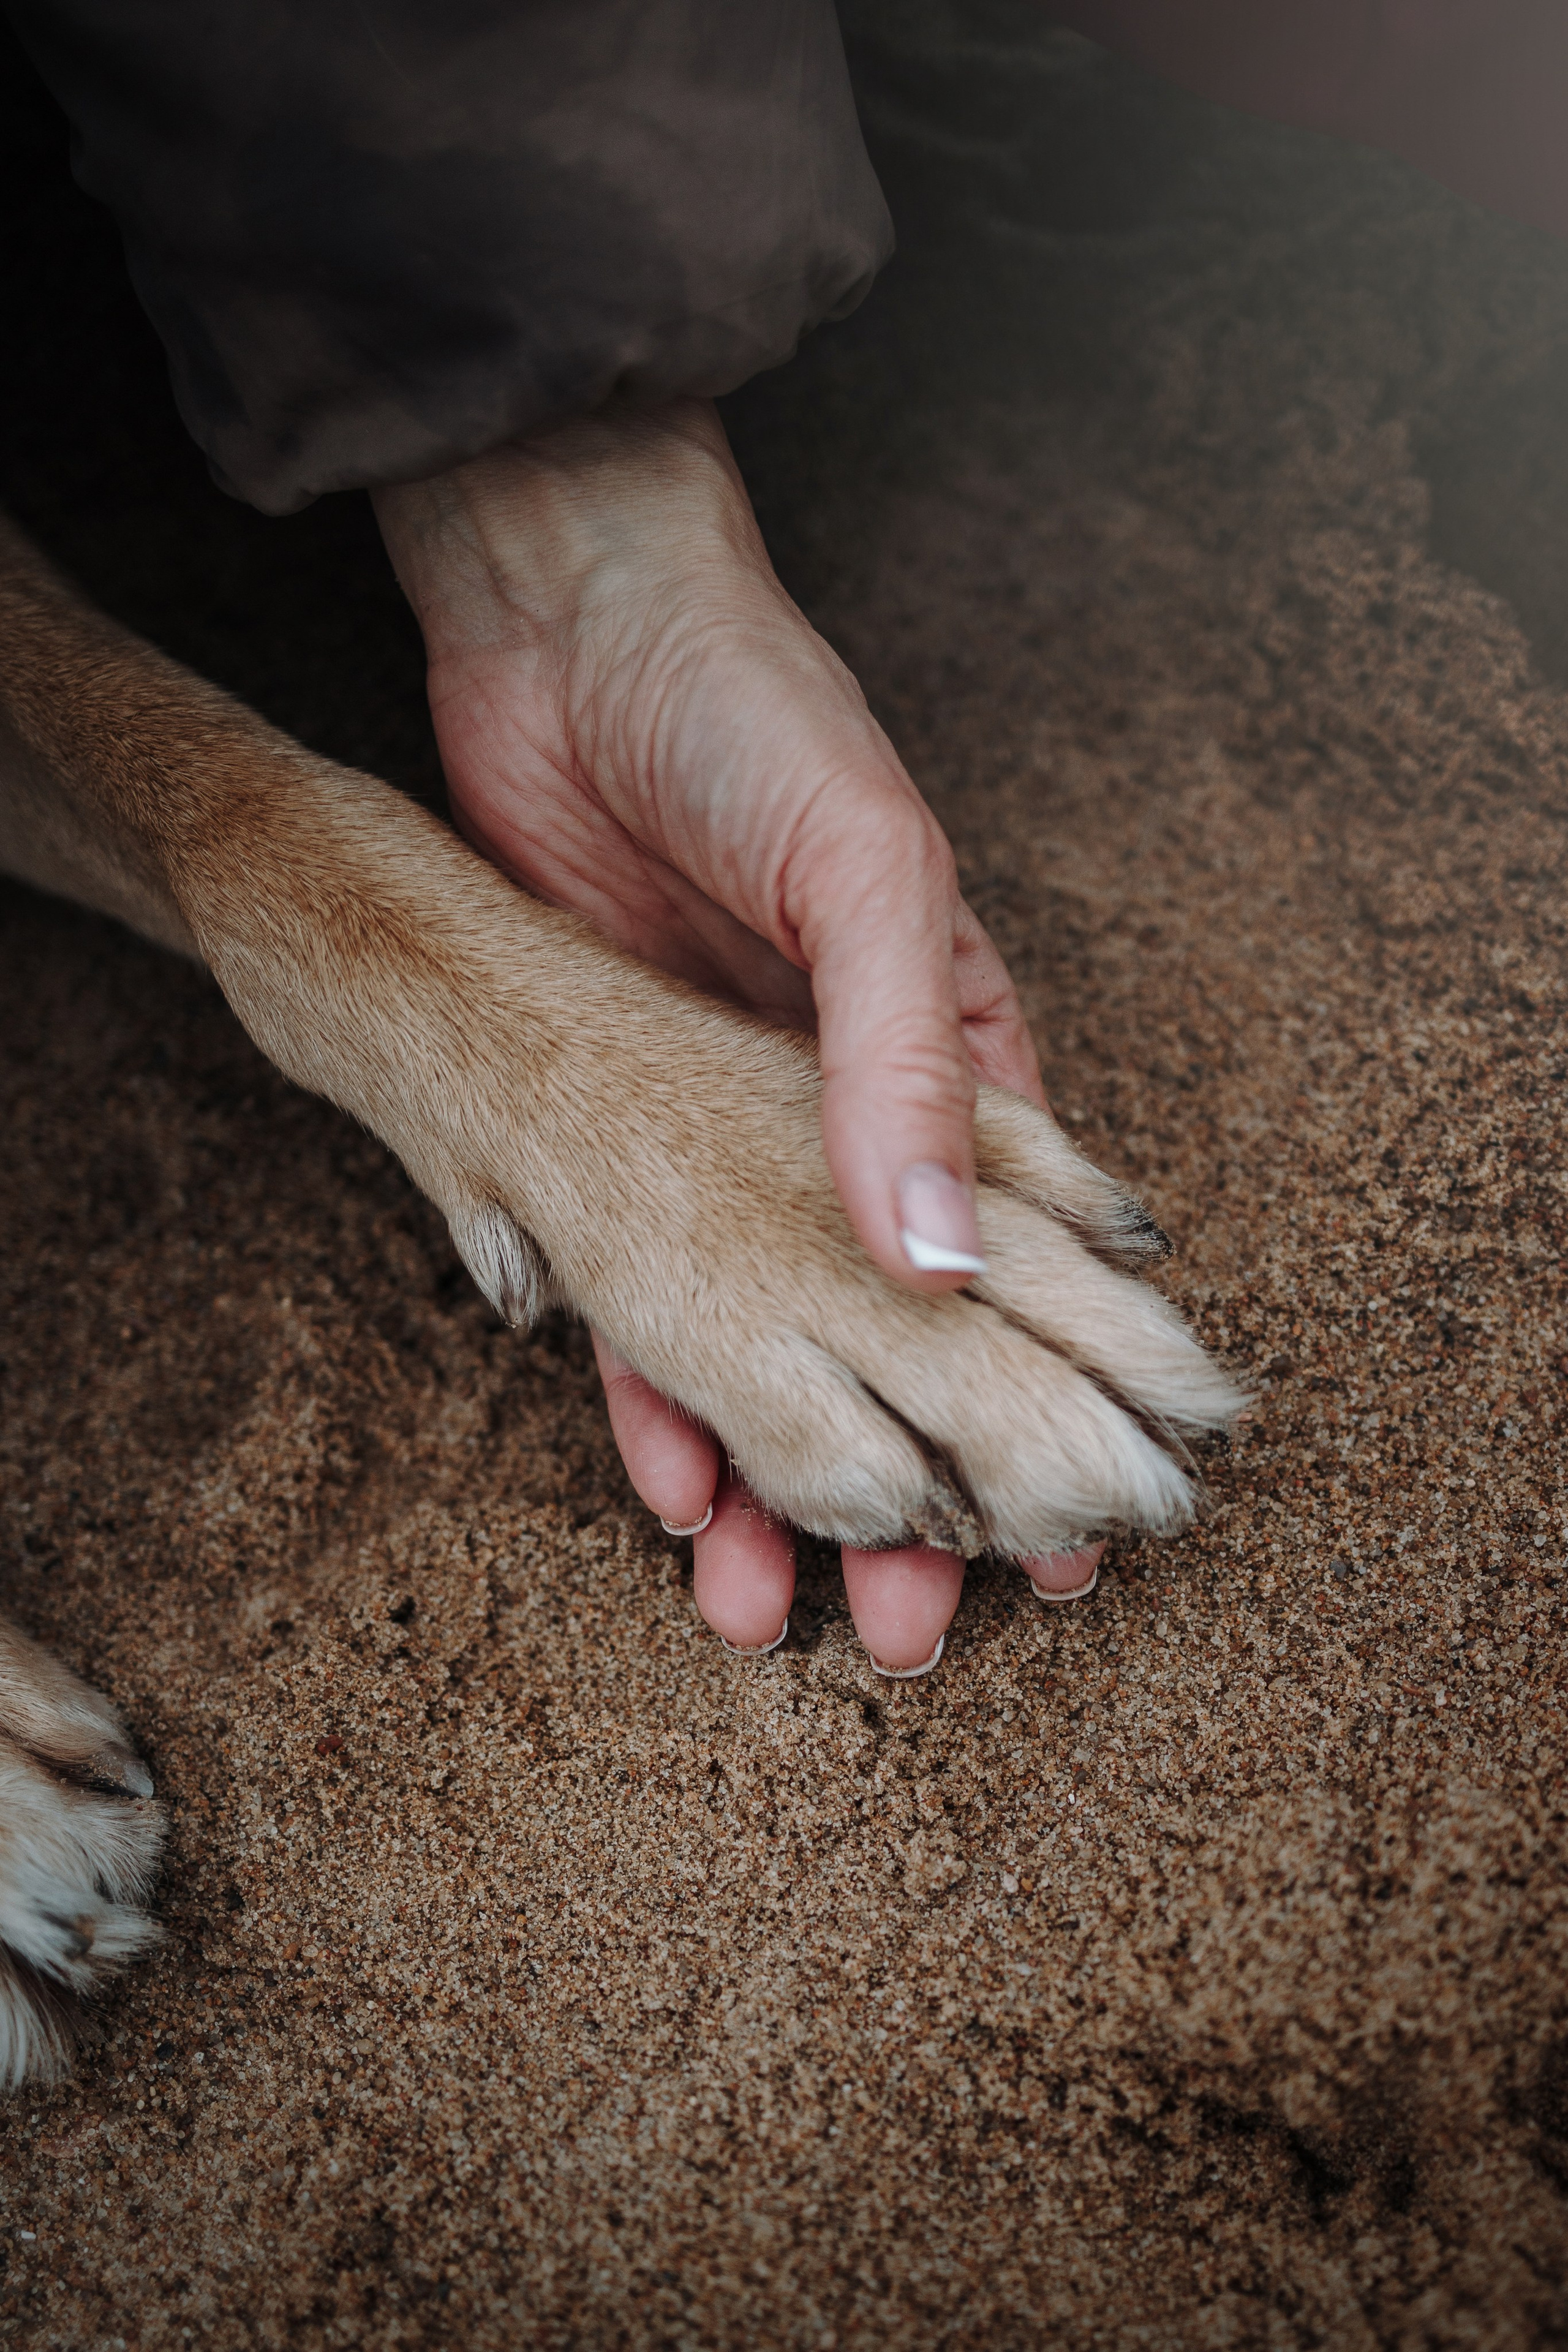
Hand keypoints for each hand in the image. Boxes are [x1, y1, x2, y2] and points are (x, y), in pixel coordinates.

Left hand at [373, 400, 1100, 1667]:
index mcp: (955, 1064)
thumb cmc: (757, 723)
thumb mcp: (866, 878)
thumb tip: (947, 1266)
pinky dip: (659, 1397)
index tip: (1066, 1546)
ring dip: (783, 1481)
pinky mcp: (615, 1127)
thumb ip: (906, 1068)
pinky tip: (676, 1491)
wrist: (568, 630)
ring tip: (777, 1606)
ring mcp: (728, 1140)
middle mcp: (847, 1124)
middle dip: (910, 1495)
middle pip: (893, 1353)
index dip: (1045, 1419)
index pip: (1028, 1280)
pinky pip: (644, 1294)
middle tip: (907, 1629)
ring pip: (769, 1352)